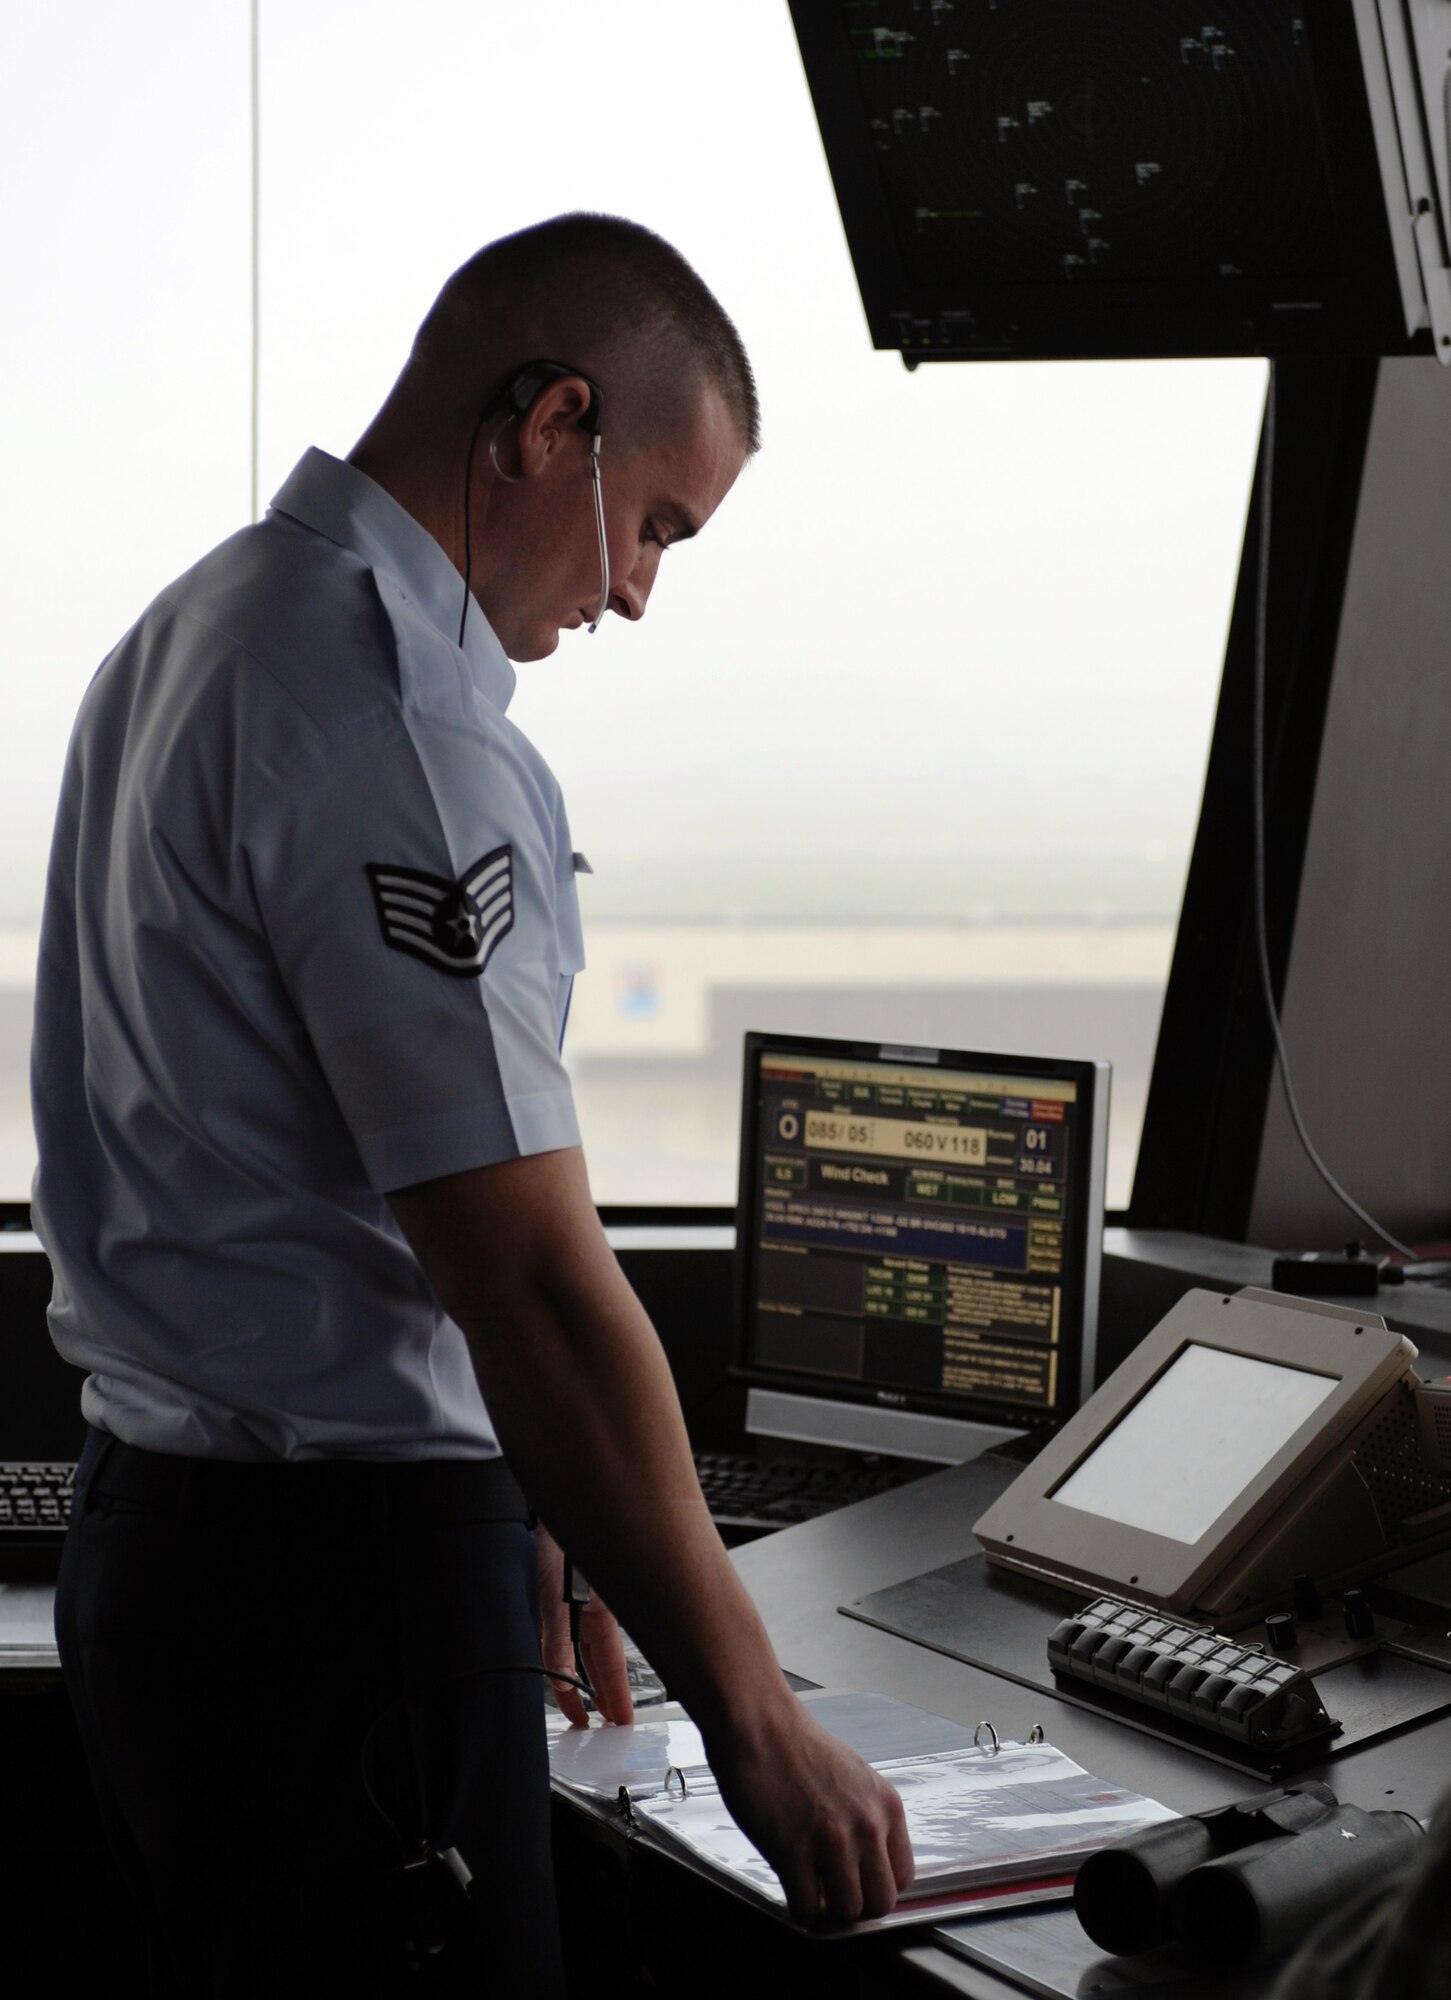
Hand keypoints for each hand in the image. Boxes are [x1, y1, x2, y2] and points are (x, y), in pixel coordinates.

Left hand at [535, 1522, 633, 1727]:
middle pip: (601, 1662)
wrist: (559, 1511)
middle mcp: (595, 1611)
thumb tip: (559, 1677)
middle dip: (606, 1693)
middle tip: (610, 1723)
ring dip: (593, 1676)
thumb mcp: (557, 1594)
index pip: (610, 1666)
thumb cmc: (565, 1540)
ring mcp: (585, 1602)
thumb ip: (558, 1637)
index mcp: (601, 1614)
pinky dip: (577, 1652)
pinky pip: (576, 1631)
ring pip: (590, 1648)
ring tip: (594, 1703)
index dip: (615, 1695)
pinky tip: (574, 1663)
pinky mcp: (571, 1593)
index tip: (622, 1720)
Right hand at [706, 1701, 913, 1926]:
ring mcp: (832, 1840)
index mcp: (886, 1806)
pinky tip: (790, 1888)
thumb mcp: (853, 1778)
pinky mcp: (793, 1850)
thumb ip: (866, 1818)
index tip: (858, 1886)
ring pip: (846, 1911)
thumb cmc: (796, 1744)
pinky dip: (798, 1909)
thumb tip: (864, 1861)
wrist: (759, 1722)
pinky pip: (805, 1907)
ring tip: (811, 1893)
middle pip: (880, 1902)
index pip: (904, 1876)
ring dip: (827, 1911)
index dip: (877, 1886)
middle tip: (833, 1897)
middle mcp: (867, 1826)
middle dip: (856, 1906)